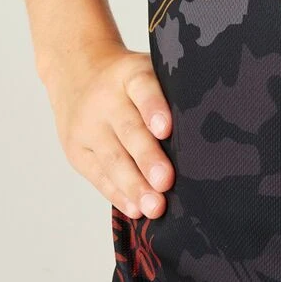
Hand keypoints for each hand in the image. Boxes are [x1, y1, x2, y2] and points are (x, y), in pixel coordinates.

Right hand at [46, 43, 174, 218]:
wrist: (75, 73)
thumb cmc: (128, 81)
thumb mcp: (147, 72)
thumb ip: (170, 96)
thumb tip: (205, 136)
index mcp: (130, 75)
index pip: (143, 89)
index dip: (154, 108)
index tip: (166, 130)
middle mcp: (106, 99)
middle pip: (128, 130)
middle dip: (147, 158)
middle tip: (166, 181)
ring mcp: (88, 126)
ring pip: (112, 159)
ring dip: (134, 185)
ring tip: (154, 206)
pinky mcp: (77, 151)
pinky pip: (98, 176)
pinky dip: (118, 194)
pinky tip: (135, 208)